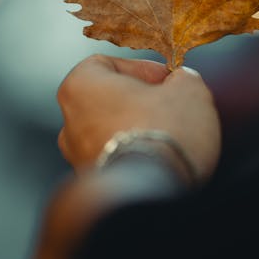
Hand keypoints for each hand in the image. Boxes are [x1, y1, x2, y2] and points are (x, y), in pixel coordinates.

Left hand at [56, 54, 220, 180]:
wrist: (151, 194)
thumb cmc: (164, 133)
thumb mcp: (189, 90)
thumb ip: (183, 79)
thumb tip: (182, 83)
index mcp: (80, 86)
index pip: (106, 64)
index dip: (141, 68)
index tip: (167, 79)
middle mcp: (70, 122)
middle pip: (108, 101)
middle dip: (141, 102)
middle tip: (173, 106)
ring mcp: (77, 157)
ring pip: (112, 132)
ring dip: (139, 130)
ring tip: (172, 135)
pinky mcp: (91, 186)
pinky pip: (117, 160)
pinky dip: (136, 157)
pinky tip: (162, 160)